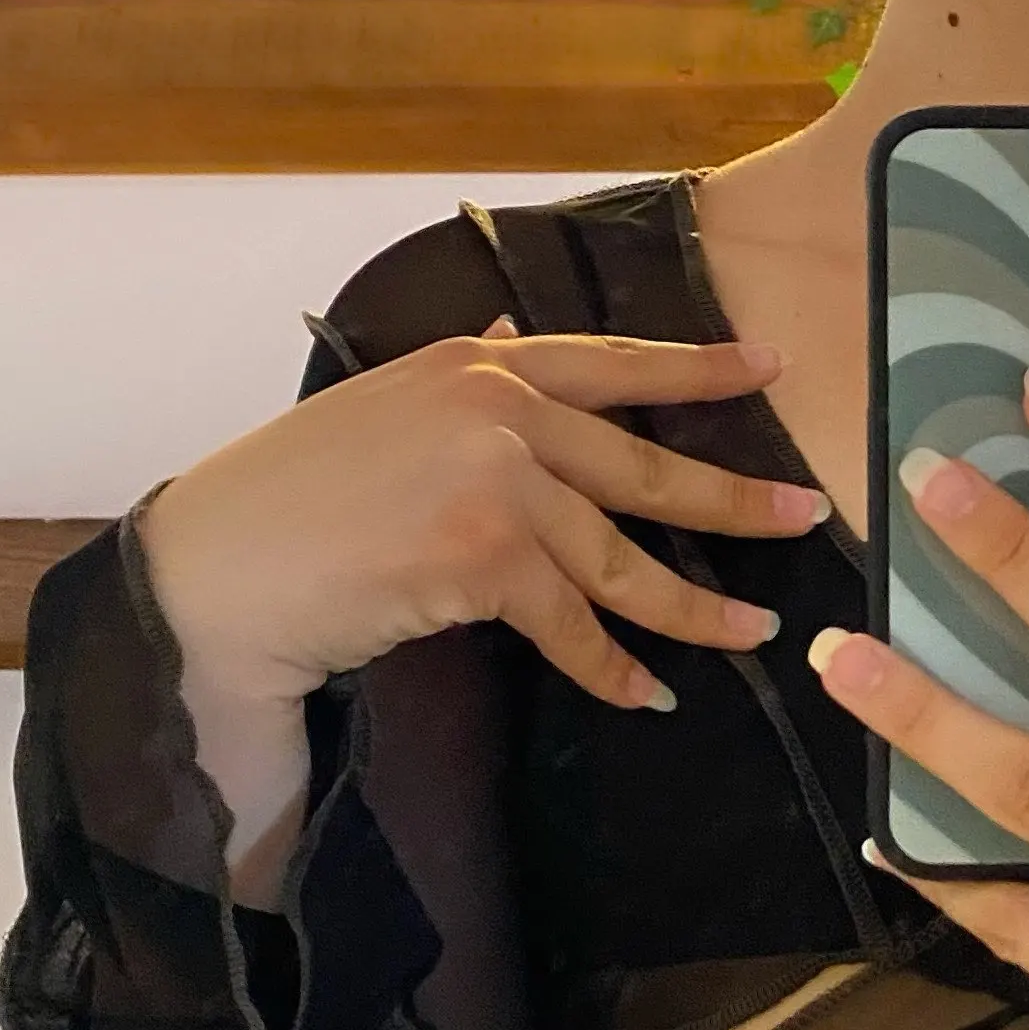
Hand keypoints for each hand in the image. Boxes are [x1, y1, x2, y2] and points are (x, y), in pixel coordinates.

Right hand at [141, 316, 831, 710]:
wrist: (221, 567)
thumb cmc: (297, 493)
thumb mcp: (388, 405)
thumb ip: (463, 377)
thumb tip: (508, 334)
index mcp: (477, 365)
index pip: (613, 361)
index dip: (697, 367)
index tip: (770, 366)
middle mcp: (496, 408)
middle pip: (644, 467)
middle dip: (735, 498)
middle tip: (807, 516)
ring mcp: (495, 480)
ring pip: (623, 559)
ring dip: (696, 607)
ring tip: (753, 632)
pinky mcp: (483, 557)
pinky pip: (573, 626)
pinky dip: (612, 669)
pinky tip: (647, 695)